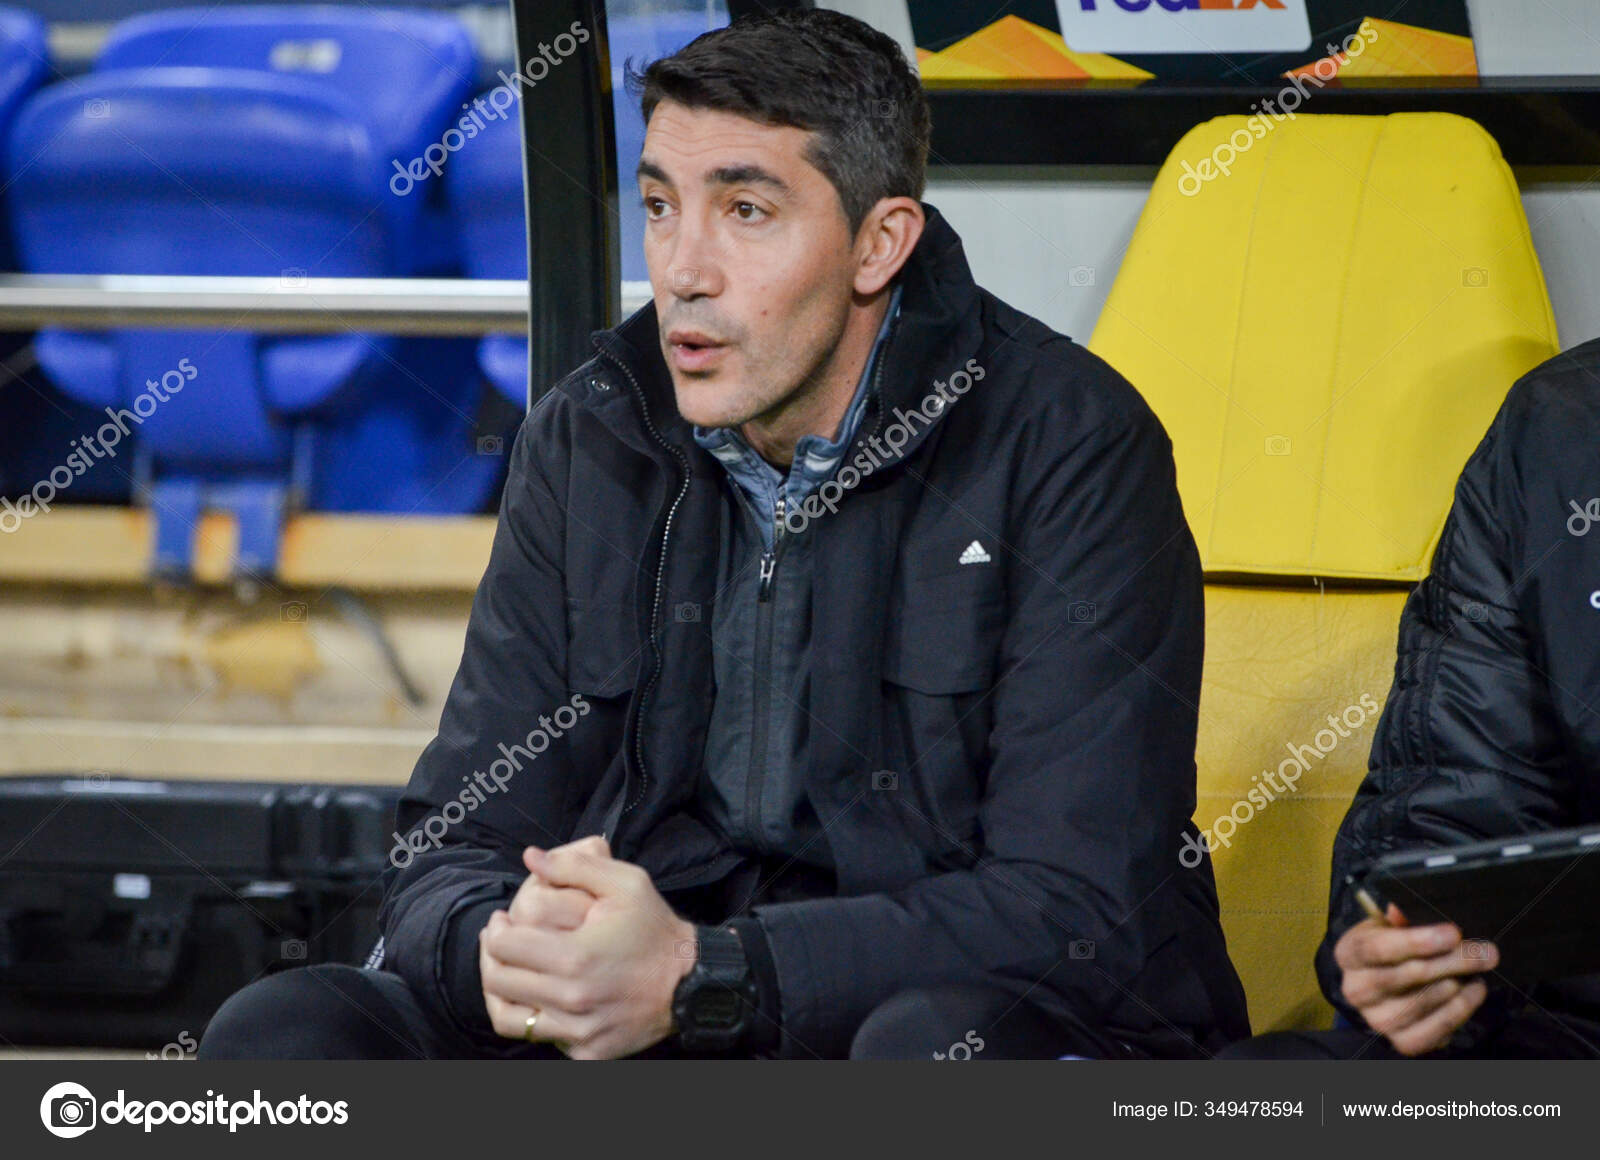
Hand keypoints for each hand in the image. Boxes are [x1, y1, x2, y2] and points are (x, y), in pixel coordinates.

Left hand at [478, 835, 697, 1058]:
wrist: (693, 982)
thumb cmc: (656, 929)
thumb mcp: (626, 883)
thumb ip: (575, 865)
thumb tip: (531, 857)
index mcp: (574, 957)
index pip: (504, 946)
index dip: (496, 928)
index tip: (502, 919)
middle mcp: (571, 1000)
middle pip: (497, 982)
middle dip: (490, 956)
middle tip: (499, 940)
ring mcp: (578, 1032)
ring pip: (508, 1020)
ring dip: (499, 993)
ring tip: (505, 972)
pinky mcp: (586, 1052)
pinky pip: (543, 1038)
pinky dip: (535, 1017)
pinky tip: (543, 995)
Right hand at [1334, 902, 1498, 1055]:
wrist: (1382, 983)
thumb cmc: (1389, 946)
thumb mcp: (1389, 925)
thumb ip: (1401, 918)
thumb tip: (1405, 910)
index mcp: (1349, 954)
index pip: (1378, 948)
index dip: (1417, 941)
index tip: (1454, 933)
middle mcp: (1356, 990)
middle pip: (1407, 975)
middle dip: (1451, 962)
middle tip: (1486, 952)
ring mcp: (1377, 1019)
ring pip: (1423, 1004)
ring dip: (1458, 986)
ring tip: (1478, 971)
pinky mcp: (1401, 1041)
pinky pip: (1434, 1031)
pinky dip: (1459, 1011)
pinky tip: (1473, 991)